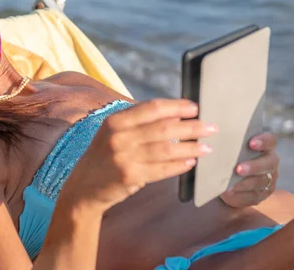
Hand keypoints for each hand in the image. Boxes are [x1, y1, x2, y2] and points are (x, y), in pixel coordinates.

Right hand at [60, 99, 217, 212]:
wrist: (83, 187)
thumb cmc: (104, 157)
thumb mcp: (113, 133)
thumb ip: (139, 123)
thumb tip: (176, 115)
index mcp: (115, 120)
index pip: (152, 108)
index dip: (177, 106)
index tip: (195, 108)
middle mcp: (118, 136)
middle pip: (164, 128)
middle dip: (192, 127)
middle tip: (210, 127)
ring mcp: (124, 157)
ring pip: (167, 149)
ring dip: (191, 147)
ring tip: (206, 147)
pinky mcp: (130, 176)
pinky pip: (162, 169)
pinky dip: (179, 165)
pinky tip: (191, 163)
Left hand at [220, 132, 278, 207]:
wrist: (227, 177)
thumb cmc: (229, 155)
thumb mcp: (230, 148)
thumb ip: (229, 145)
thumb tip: (212, 143)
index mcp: (265, 146)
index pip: (270, 140)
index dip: (264, 141)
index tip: (251, 143)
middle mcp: (270, 162)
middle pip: (269, 163)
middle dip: (254, 166)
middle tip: (239, 169)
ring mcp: (268, 179)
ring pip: (261, 181)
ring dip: (245, 183)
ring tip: (231, 185)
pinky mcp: (262, 193)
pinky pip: (254, 195)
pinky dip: (240, 194)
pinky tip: (229, 193)